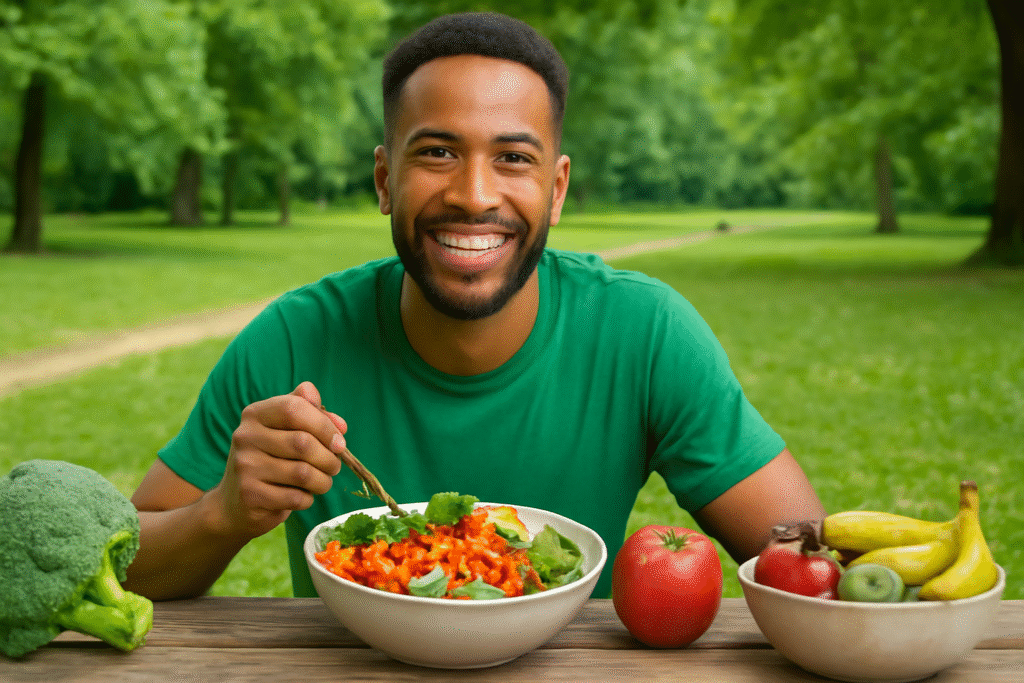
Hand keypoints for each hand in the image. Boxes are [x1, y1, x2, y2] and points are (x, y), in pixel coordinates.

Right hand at [208, 381, 346, 538]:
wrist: (236, 502)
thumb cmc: (272, 458)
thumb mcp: (287, 430)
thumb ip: (314, 417)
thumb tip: (341, 425)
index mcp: (255, 414)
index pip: (294, 408)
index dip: (324, 425)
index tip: (339, 441)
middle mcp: (245, 436)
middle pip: (302, 442)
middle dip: (329, 458)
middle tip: (334, 466)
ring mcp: (245, 466)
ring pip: (303, 473)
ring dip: (323, 481)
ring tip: (323, 481)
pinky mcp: (250, 495)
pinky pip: (295, 497)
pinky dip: (308, 499)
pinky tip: (302, 496)